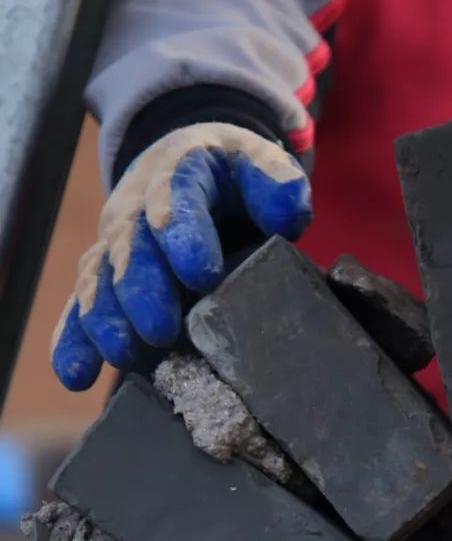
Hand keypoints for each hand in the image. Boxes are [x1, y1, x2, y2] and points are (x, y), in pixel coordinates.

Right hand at [51, 123, 310, 389]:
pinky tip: (76, 374)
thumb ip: (275, 184)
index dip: (184, 232)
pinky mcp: (105, 280)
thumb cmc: (232, 179)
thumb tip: (287, 212)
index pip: (176, 195)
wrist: (190, 170)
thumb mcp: (259, 166)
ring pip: (102, 280)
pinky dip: (75, 341)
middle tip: (159, 329)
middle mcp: (137, 208)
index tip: (202, 273)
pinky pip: (83, 308)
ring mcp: (116, 246)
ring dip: (106, 319)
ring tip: (121, 353)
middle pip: (132, 246)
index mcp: (179, 173)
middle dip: (142, 289)